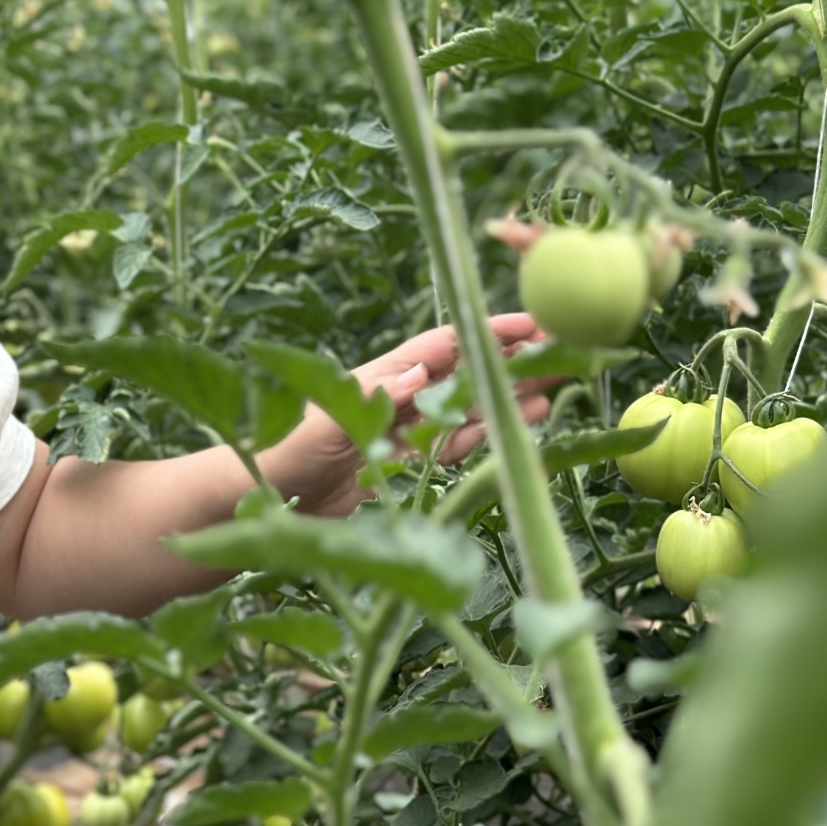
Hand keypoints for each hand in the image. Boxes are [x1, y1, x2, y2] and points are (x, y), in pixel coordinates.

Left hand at [261, 313, 553, 517]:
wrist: (260, 501)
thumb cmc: (283, 455)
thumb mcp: (325, 427)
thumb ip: (372, 401)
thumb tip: (420, 373)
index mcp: (381, 378)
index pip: (444, 347)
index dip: (487, 334)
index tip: (533, 324)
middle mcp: (399, 399)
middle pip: (467, 373)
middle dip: (514, 361)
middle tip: (567, 349)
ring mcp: (406, 432)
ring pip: (470, 408)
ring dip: (512, 395)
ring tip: (558, 382)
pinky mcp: (406, 465)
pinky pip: (457, 445)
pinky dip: (490, 433)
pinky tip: (523, 420)